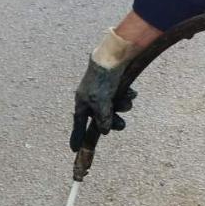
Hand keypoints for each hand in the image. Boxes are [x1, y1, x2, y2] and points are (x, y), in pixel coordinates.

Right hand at [70, 28, 138, 151]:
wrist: (113, 56)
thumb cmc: (102, 79)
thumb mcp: (101, 103)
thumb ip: (103, 119)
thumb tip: (105, 131)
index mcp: (83, 103)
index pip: (78, 124)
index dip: (76, 136)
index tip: (74, 149)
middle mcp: (92, 99)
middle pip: (102, 119)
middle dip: (113, 121)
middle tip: (121, 124)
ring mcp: (104, 92)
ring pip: (115, 108)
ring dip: (123, 106)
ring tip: (127, 100)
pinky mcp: (115, 85)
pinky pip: (122, 98)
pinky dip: (127, 97)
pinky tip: (131, 92)